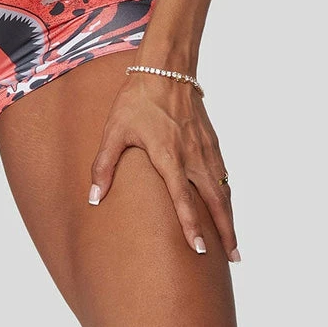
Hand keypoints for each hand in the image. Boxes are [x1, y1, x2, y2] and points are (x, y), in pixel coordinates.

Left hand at [88, 68, 239, 261]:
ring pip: (223, 190)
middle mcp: (192, 157)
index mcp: (169, 157)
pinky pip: (223, 174)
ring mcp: (205, 148)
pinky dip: (228, 195)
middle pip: (215, 202)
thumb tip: (93, 197)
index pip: (183, 200)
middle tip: (232, 259)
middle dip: (225, 232)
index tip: (200, 252)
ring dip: (230, 218)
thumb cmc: (138, 98)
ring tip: (233, 244)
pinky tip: (226, 206)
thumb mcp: (115, 130)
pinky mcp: (211, 140)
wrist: (166, 67)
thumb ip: (104, 164)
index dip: (192, 227)